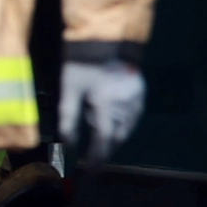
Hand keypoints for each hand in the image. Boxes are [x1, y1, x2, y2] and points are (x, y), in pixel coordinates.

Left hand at [60, 44, 146, 166]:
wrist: (105, 35)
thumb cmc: (82, 62)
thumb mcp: (70, 89)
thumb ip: (68, 118)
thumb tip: (67, 143)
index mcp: (106, 104)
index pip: (103, 140)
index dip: (96, 158)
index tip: (91, 172)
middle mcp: (125, 104)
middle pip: (118, 136)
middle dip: (106, 147)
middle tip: (94, 155)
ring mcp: (135, 96)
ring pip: (127, 126)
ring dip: (114, 134)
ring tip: (101, 132)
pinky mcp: (140, 90)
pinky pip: (134, 114)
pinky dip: (123, 121)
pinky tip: (113, 117)